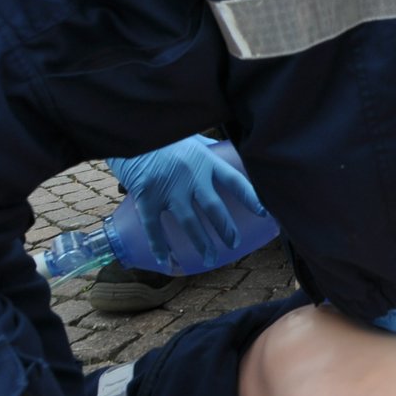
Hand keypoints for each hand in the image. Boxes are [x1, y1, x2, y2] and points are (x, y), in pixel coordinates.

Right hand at [108, 135, 266, 270]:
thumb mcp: (191, 141)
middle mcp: (190, 176)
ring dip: (201, 243)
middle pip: (214, 207)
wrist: (132, 134)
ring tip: (210, 260)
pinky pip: (154, 227)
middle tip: (234, 244)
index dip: (251, 197)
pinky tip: (167, 262)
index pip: (234, 181)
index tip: (264, 213)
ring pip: (189, 222)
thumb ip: (207, 153)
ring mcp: (168, 188)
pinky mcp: (146, 196)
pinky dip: (160, 246)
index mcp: (205, 161)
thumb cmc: (164, 138)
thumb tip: (226, 157)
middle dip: (226, 229)